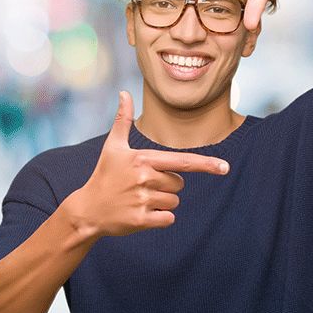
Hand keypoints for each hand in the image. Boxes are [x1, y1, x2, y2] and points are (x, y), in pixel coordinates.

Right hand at [67, 91, 229, 237]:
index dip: (206, 164)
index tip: (225, 167)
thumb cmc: (104, 175)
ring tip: (140, 199)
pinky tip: (141, 213)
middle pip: (179, 184)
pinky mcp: (140, 220)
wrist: (87, 210)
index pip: (182, 161)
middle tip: (143, 185)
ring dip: (163, 202)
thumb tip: (124, 92)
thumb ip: (122, 120)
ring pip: (175, 202)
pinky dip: (160, 218)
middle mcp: (144, 178)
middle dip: (167, 186)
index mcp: (142, 159)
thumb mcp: (112, 147)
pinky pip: (168, 219)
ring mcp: (142, 200)